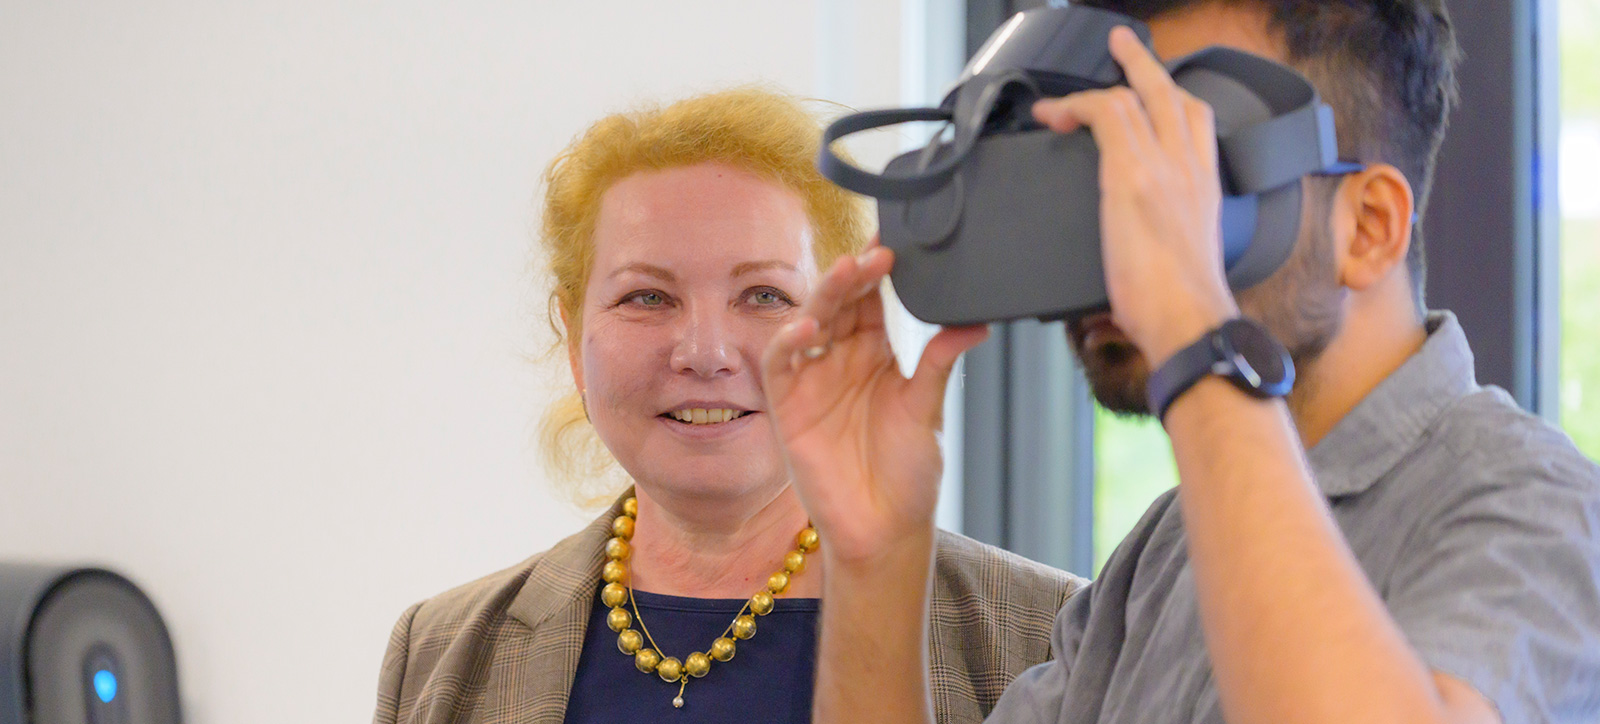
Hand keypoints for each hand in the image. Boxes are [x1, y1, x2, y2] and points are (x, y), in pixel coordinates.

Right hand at [760, 245, 988, 562]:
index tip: (895, 250)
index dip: (879, 276)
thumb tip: (974, 322)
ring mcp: (813, 381)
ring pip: (811, 323)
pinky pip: (782, 364)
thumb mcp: (927, 411)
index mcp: (878, 356)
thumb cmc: (908, 474)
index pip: (872, 303)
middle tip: (876, 256)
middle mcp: (842, 361)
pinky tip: (809, 327)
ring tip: (846, 273)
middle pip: (841, 305)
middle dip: (855, 277)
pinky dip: (790, 341)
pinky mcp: (788, 406)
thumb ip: (939, 364)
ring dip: (825, 296)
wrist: (884, 530)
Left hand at [1032, 26, 1239, 366]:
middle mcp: (1189, 169)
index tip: (1150, 95)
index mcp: (1204, 188)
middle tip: (1123, 47)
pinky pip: (1104, 116)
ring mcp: (1163, 167)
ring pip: (1136, 96)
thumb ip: (1156, 249)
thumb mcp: (1179, 263)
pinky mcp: (1132, 176)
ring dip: (1101, 81)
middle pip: (1171, 94)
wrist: (1189, 321)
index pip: (1196, 121)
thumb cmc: (1182, 308)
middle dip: (1144, 65)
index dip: (1171, 99)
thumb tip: (1120, 283)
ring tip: (1073, 83)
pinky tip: (1055, 116)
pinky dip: (1076, 107)